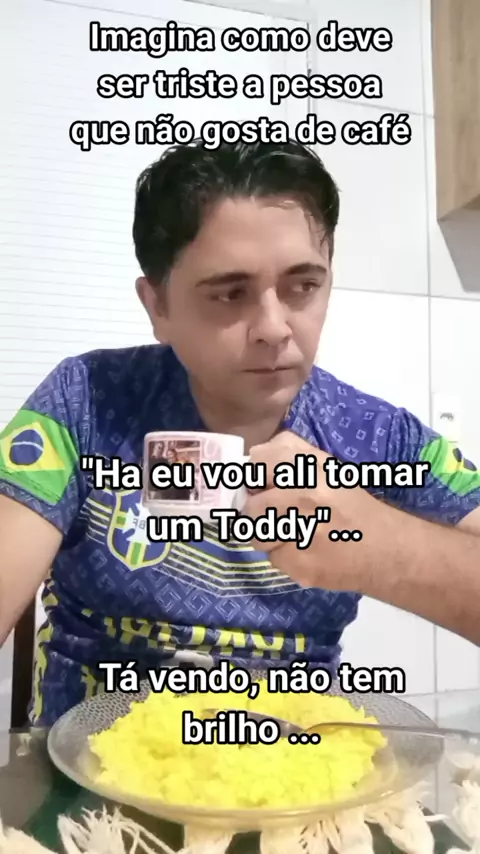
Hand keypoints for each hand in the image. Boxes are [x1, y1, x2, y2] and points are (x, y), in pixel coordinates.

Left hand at [245, 431, 387, 589]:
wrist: (385, 548)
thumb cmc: (351, 505)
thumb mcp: (327, 467)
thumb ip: (289, 452)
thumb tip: (252, 457)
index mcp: (310, 467)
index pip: (258, 462)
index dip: (258, 476)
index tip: (265, 485)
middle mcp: (304, 495)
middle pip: (253, 505)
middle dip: (263, 512)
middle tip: (282, 516)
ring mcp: (302, 531)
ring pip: (257, 535)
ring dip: (270, 538)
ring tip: (293, 536)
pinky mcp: (300, 563)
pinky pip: (273, 558)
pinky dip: (285, 558)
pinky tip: (306, 553)